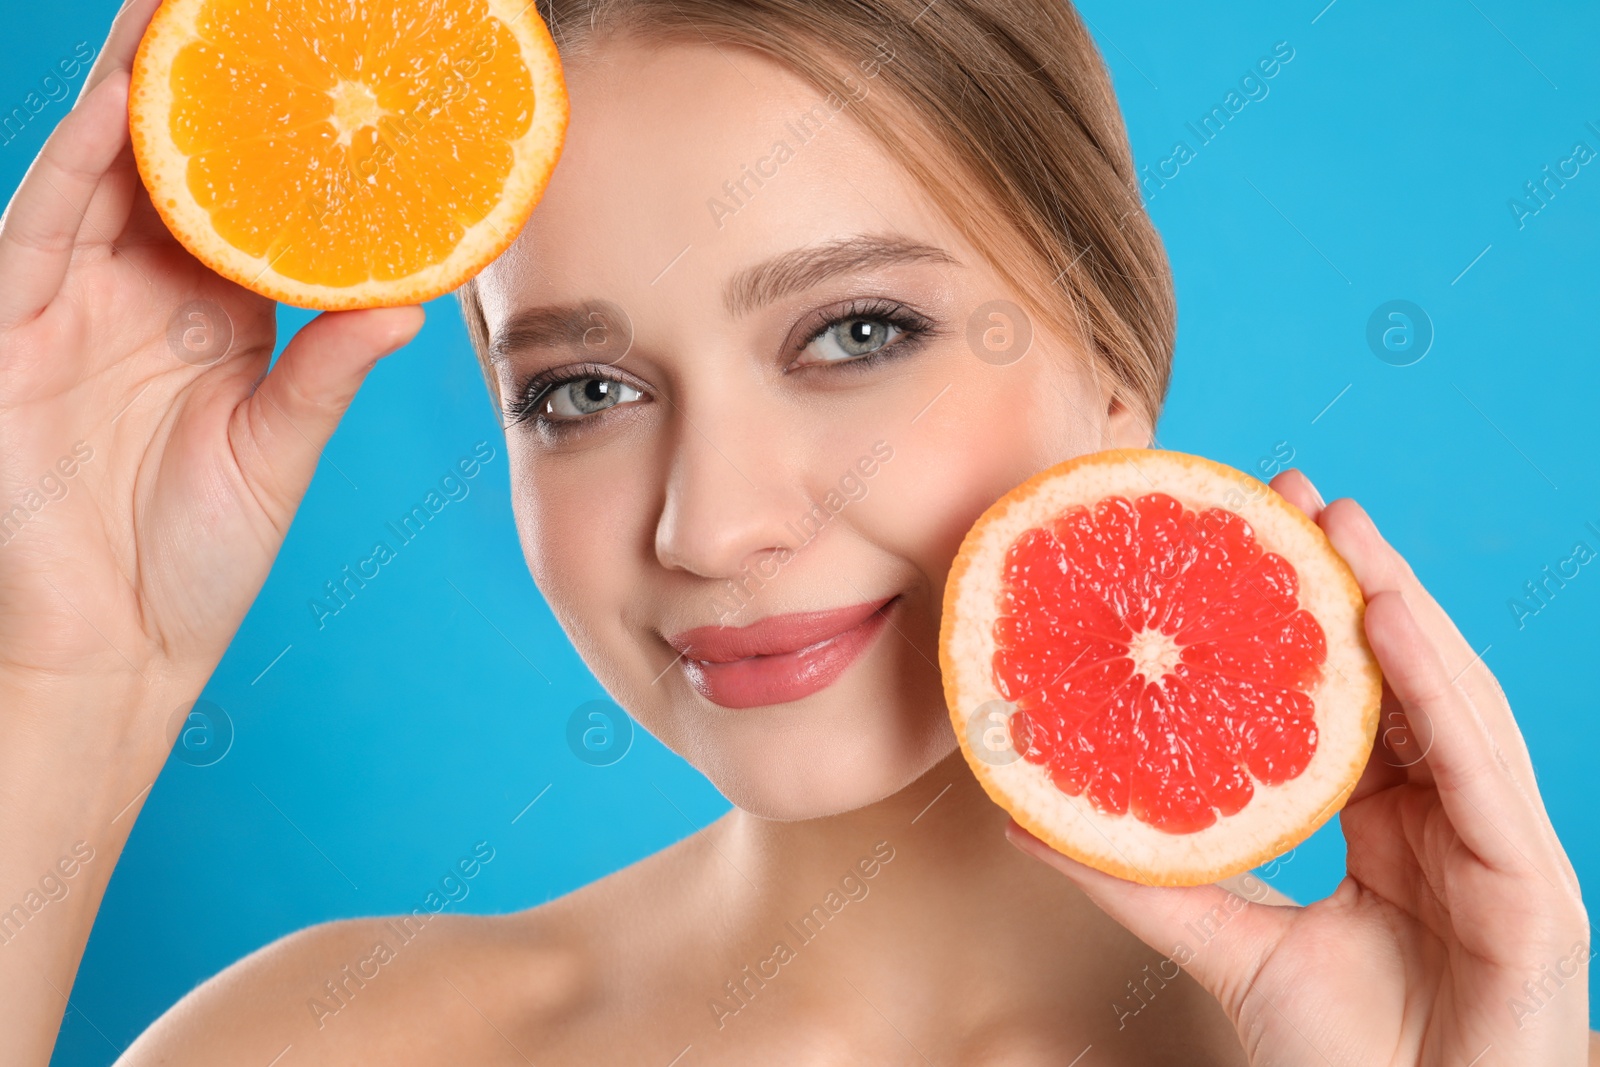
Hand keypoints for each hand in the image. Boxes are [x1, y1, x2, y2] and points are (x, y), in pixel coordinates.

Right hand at [0, 0, 423, 694]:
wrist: (108, 651)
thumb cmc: (190, 559)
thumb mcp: (278, 449)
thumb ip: (327, 371)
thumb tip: (410, 306)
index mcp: (211, 317)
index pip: (246, 201)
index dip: (278, 134)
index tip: (324, 65)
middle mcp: (138, 295)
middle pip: (176, 163)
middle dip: (207, 82)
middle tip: (259, 9)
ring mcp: (68, 304)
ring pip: (103, 169)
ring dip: (143, 87)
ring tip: (187, 10)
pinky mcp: (11, 330)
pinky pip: (42, 225)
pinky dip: (79, 161)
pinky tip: (125, 98)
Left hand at [1006, 469, 1591, 1064]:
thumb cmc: (1345, 1062)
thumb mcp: (1225, 947)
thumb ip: (1138, 879)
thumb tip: (1024, 818)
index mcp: (1387, 824)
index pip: (1347, 699)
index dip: (1303, 618)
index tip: (1247, 537)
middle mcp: (1445, 817)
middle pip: (1401, 677)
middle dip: (1354, 579)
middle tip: (1292, 491)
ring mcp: (1496, 844)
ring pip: (1449, 701)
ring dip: (1396, 603)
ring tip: (1338, 523)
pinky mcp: (1532, 883)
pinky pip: (1482, 768)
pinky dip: (1436, 686)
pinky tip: (1391, 616)